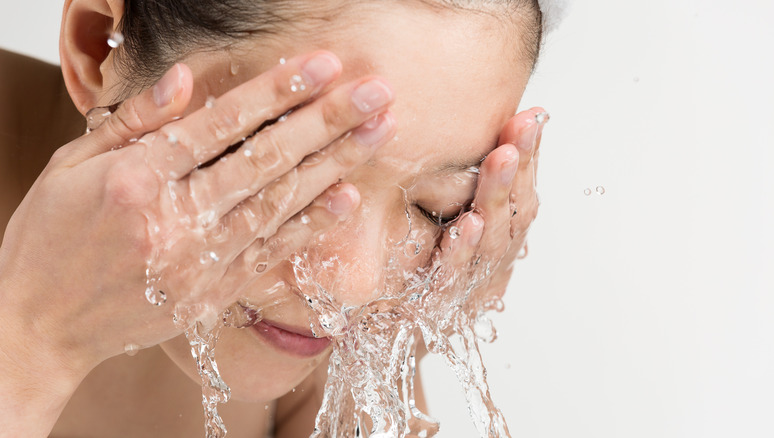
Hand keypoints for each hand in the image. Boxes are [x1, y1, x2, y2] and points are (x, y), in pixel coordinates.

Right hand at [0, 50, 395, 407]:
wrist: (38, 324)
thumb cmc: (50, 238)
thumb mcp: (72, 166)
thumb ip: (134, 121)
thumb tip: (186, 78)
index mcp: (136, 179)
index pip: (221, 123)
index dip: (277, 90)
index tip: (323, 64)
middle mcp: (173, 220)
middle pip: (265, 159)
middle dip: (327, 120)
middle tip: (377, 91)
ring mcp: (197, 262)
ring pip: (279, 202)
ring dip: (335, 164)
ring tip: (379, 131)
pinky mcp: (212, 293)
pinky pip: (270, 253)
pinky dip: (311, 226)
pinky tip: (349, 197)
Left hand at [429, 107, 545, 317]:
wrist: (387, 323)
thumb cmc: (421, 263)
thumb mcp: (444, 218)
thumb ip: (467, 184)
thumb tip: (480, 131)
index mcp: (499, 236)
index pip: (521, 192)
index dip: (530, 156)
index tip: (534, 116)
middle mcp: (493, 259)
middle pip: (515, 212)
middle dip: (519, 167)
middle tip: (522, 128)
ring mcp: (470, 282)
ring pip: (493, 240)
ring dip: (497, 197)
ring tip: (502, 159)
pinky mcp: (438, 303)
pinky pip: (454, 275)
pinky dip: (462, 249)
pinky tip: (468, 223)